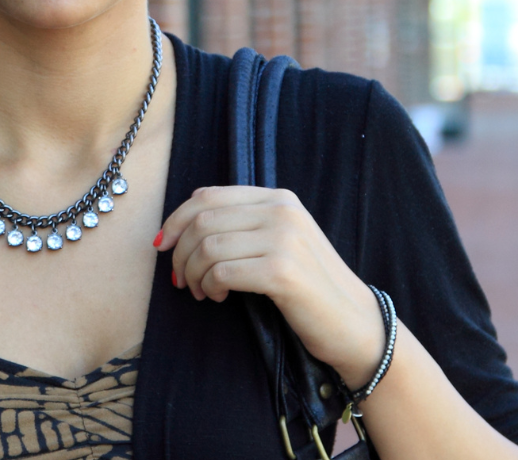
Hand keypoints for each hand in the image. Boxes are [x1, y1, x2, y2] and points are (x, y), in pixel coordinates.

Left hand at [156, 185, 384, 387]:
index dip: (177, 219)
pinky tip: (217, 297)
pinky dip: (210, 286)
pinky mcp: (282, 271)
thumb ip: (245, 224)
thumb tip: (187, 222)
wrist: (354, 321)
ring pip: (208, 246)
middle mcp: (281, 211)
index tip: (163, 245)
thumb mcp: (282, 241)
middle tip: (179, 279)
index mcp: (278, 198)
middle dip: (179, 252)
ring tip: (200, 291)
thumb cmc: (310, 286)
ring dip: (192, 273)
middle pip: (203, 220)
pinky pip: (222, 272)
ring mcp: (284, 239)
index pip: (209, 195)